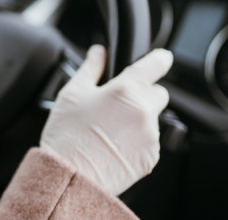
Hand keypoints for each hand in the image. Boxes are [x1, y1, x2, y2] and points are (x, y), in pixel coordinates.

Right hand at [39, 45, 173, 195]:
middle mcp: (143, 111)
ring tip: (110, 130)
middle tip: (117, 104)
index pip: (155, 65)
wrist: (70, 176)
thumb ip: (90, 68)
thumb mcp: (71, 93)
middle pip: (158, 93)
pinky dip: (137, 141)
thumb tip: (98, 52)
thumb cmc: (67, 135)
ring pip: (152, 119)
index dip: (159, 59)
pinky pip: (150, 142)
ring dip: (138, 120)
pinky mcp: (151, 157)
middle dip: (143, 95)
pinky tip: (114, 145)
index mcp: (125, 90)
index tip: (160, 58)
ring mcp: (150, 136)